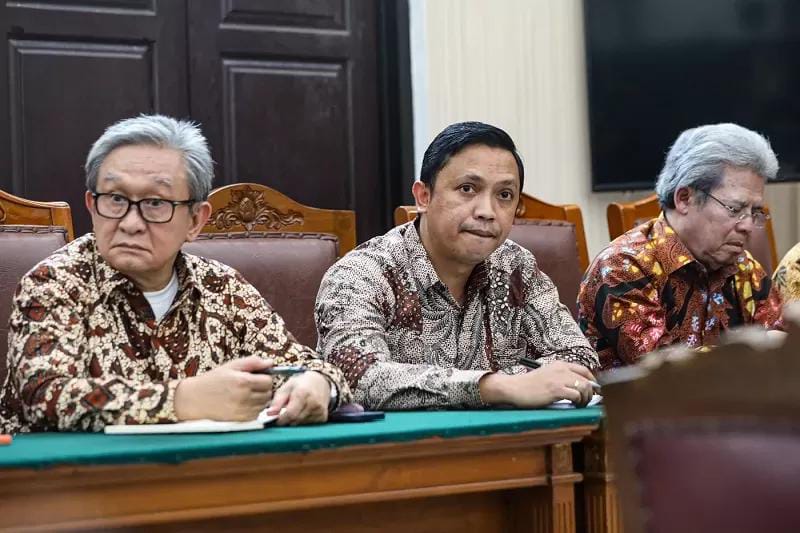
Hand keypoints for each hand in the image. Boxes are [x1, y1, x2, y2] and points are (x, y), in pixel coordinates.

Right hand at [174, 356, 273, 420]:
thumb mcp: (232, 366)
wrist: (194, 399)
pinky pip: (256, 414)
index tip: (257, 377)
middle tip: (251, 385)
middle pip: (268, 393)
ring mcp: (242, 410)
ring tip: (246, 394)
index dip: (264, 377)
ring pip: (264, 404)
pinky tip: (243, 403)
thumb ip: (253, 362)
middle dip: (263, 388)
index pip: (268, 381)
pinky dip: (253, 408)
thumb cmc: (213, 380)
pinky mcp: (240, 420)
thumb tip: (270, 362)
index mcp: (243, 381)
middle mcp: (244, 397)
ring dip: (259, 399)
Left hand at [267, 371, 330, 425]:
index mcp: (302, 393)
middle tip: (285, 414)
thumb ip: (277, 401)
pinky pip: (308, 425)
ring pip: (301, 424)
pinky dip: (303, 421)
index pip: (290, 414)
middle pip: (295, 421)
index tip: (276, 419)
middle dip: (287, 421)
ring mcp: (320, 411)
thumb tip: (269, 414)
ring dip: (295, 421)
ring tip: (295, 411)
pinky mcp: (323, 417)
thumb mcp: (286, 387)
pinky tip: (303, 413)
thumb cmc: (300, 384)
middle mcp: (313, 403)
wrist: (320, 382)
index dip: (281, 419)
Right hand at [479, 362, 595, 407]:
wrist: (515, 388)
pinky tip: (574, 405)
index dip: (592, 380)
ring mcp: (559, 379)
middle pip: (587, 379)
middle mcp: (561, 369)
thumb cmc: (528, 385)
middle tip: (587, 401)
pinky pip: (576, 395)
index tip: (592, 389)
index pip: (584, 370)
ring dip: (586, 398)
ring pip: (584, 387)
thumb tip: (577, 387)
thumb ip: (560, 377)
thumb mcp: (546, 374)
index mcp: (559, 365)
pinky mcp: (556, 390)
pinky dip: (578, 402)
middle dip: (591, 392)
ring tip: (581, 405)